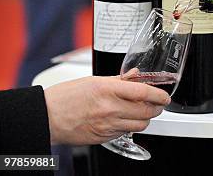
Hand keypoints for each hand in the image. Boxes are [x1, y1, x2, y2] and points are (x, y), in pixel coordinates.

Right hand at [44, 76, 170, 144]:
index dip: (159, 95)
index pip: (143, 92)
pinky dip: (130, 126)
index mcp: (107, 90)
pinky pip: (126, 132)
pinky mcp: (104, 137)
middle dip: (156, 108)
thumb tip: (135, 76)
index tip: (165, 96)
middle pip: (146, 111)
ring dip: (146, 118)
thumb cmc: (66, 97)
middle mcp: (110, 108)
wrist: (47, 117)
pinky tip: (125, 119)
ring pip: (140, 124)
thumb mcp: (94, 80)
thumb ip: (119, 80)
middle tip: (157, 104)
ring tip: (142, 112)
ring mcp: (107, 124)